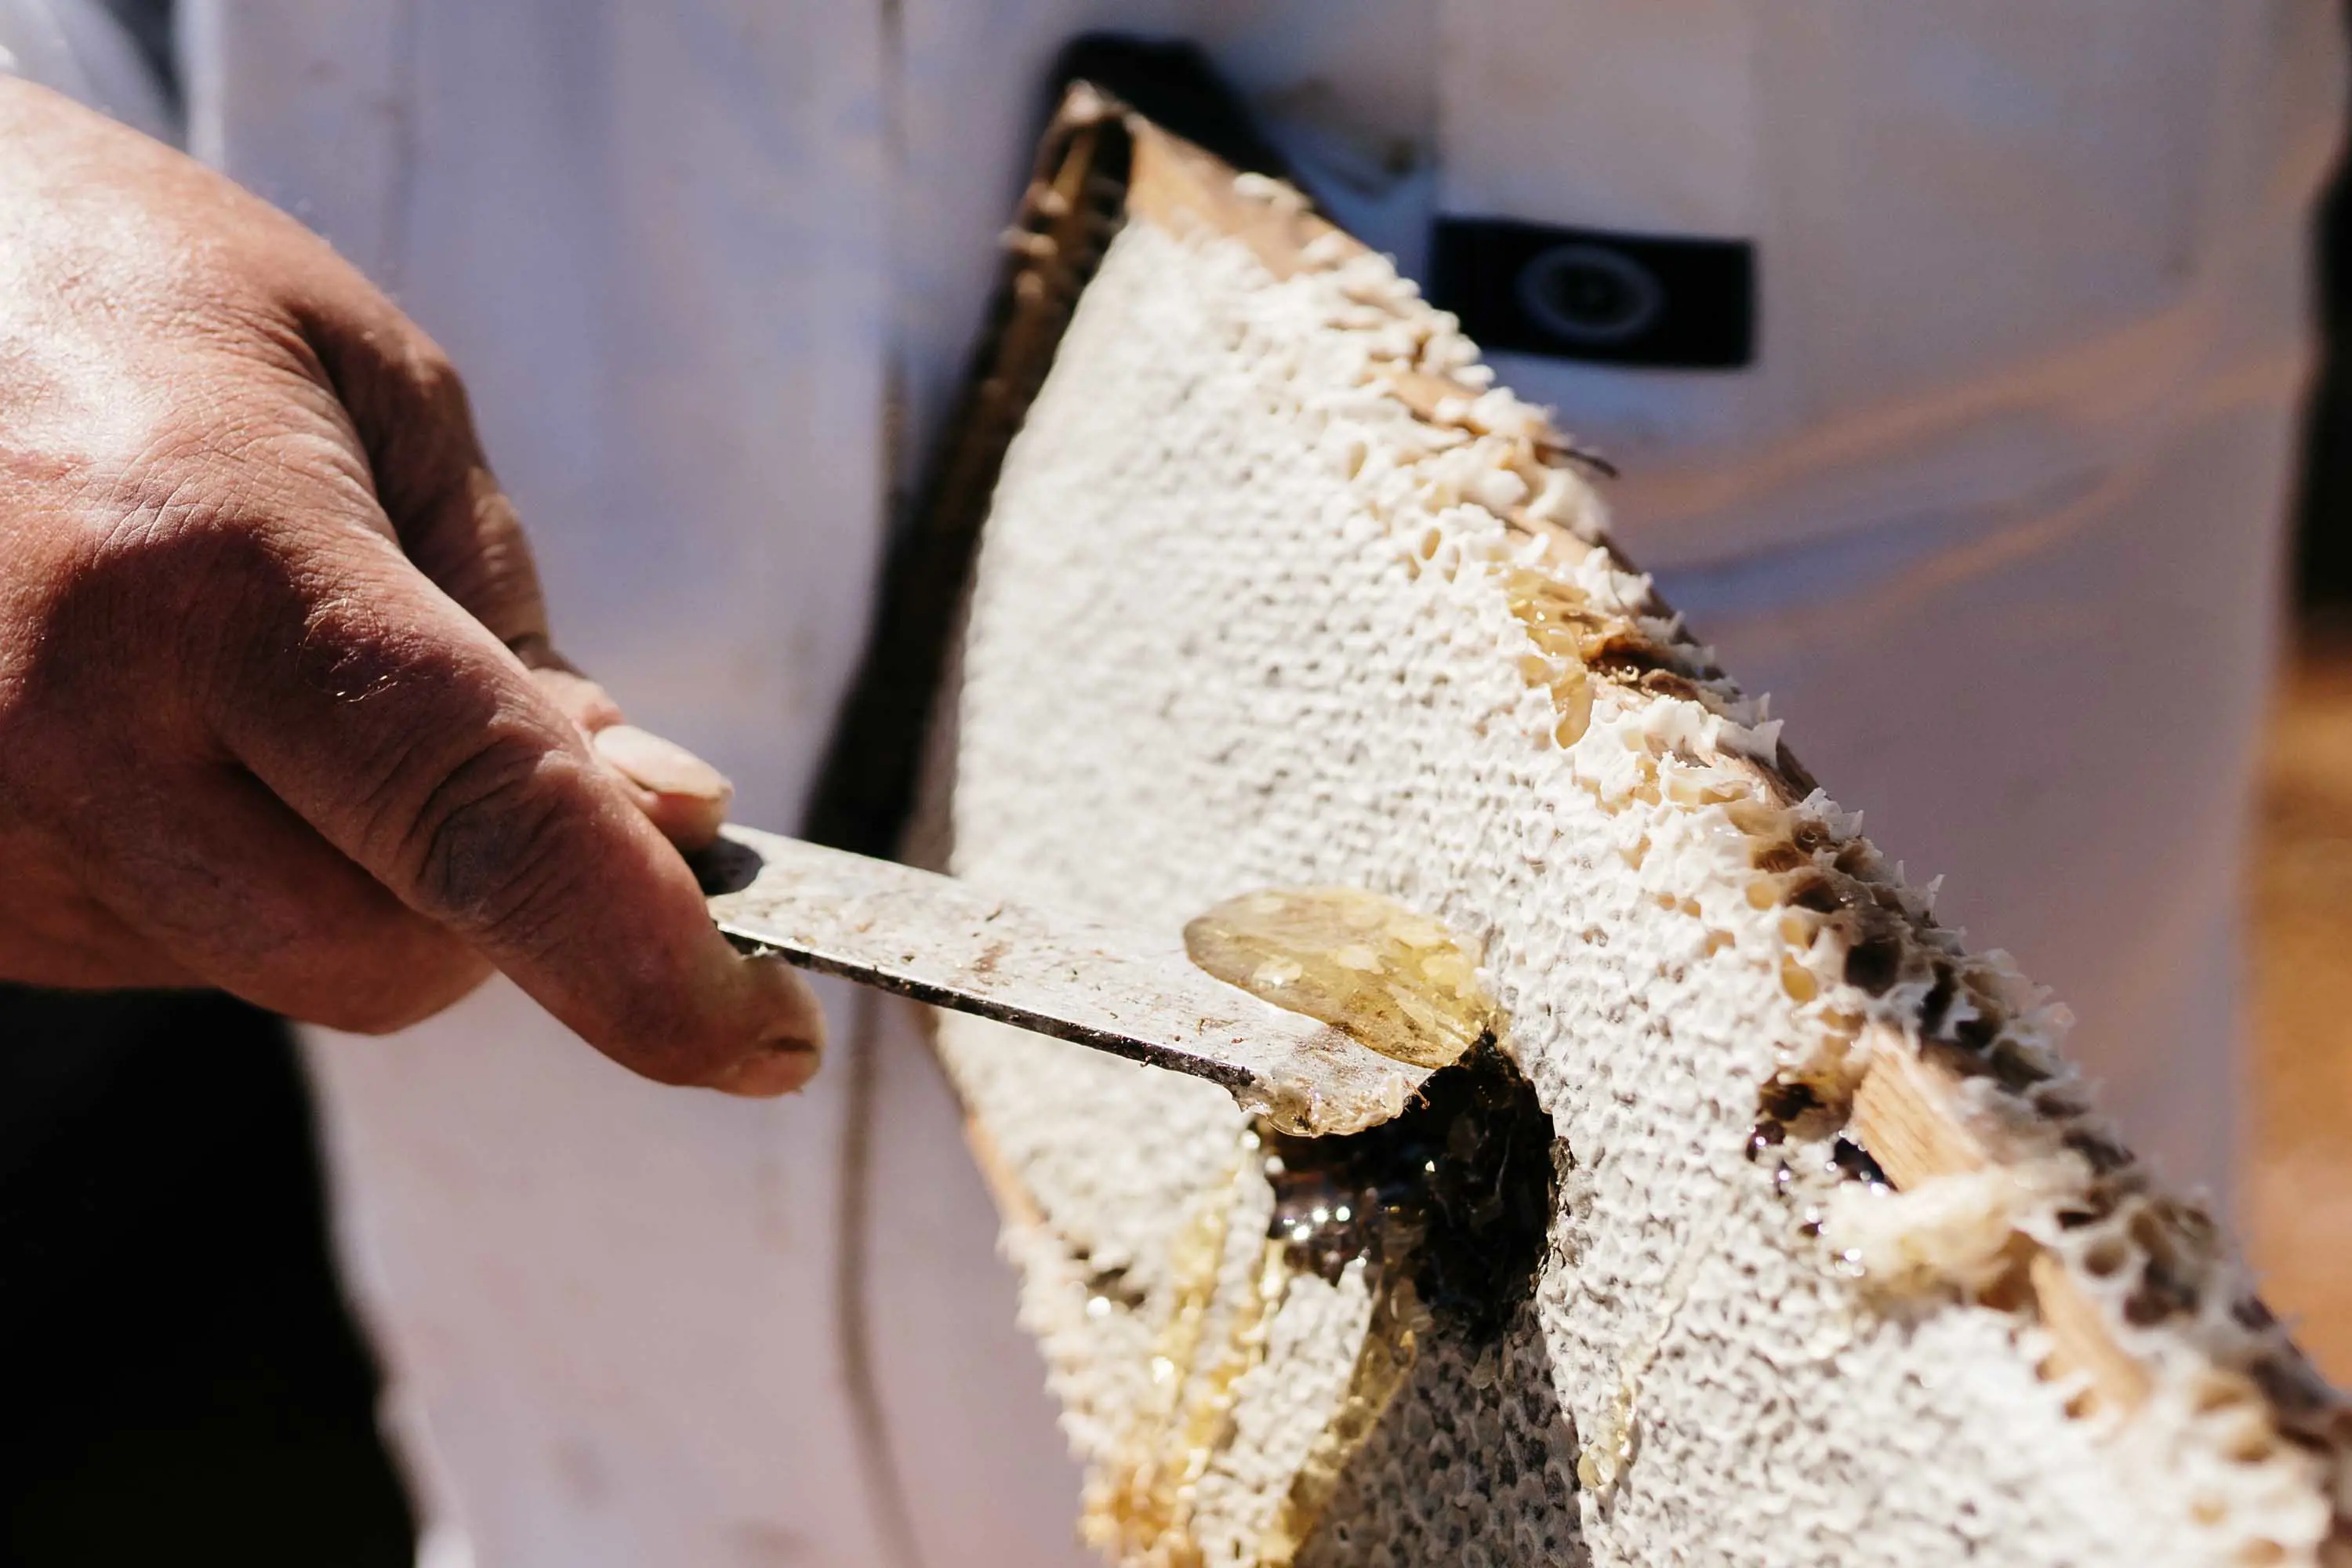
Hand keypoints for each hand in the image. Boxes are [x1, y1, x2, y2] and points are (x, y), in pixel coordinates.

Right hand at [0, 79, 822, 1094]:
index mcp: (215, 572)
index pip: (482, 832)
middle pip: (381, 965)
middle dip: (493, 910)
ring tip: (265, 664)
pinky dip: (231, 862)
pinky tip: (170, 707)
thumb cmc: (135, 293)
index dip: (647, 964)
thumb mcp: (374, 388)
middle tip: (513, 765)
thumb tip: (656, 817)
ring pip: (272, 963)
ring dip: (353, 871)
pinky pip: (159, 939)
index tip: (770, 1041)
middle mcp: (66, 733)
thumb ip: (513, 620)